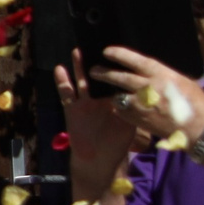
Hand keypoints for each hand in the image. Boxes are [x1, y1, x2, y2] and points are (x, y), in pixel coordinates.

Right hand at [50, 49, 145, 179]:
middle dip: (100, 62)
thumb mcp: (132, 123)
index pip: (119, 79)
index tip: (121, 51)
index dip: (120, 66)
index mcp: (117, 100)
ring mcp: (86, 103)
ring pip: (83, 80)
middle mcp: (101, 99)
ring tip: (78, 50)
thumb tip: (144, 93)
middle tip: (99, 43)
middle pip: (100, 76)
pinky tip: (59, 69)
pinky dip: (62, 82)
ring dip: (80, 66)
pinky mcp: (73, 109)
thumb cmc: (117, 143)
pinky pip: (67, 94)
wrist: (99, 160)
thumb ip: (135, 108)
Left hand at [80, 45, 203, 144]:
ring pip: (118, 95)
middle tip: (94, 70)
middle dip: (104, 73)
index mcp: (162, 75)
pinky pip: (122, 111)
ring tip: (106, 91)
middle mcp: (149, 87)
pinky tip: (121, 106)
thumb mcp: (183, 83)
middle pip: (120, 77)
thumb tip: (151, 74)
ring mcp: (141, 105)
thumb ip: (163, 77)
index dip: (120, 54)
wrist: (200, 130)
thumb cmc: (197, 104)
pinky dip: (120, 108)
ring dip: (113, 93)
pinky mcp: (137, 120)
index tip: (107, 51)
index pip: (136, 61)